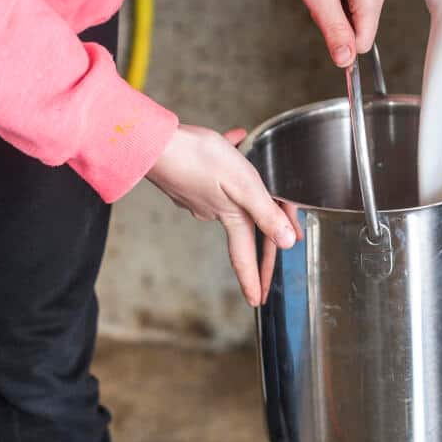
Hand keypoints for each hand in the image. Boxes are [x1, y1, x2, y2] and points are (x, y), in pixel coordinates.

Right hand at [146, 124, 299, 307]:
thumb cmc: (198, 159)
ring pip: (230, 196)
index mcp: (229, 215)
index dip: (254, 278)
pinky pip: (216, 171)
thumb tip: (287, 242)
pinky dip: (228, 160)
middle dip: (259, 235)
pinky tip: (234, 141)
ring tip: (261, 183)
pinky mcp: (188, 176)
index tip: (257, 300)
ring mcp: (197, 195)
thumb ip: (265, 213)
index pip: (245, 255)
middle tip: (273, 245)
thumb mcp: (243, 185)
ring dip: (247, 190)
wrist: (154, 142)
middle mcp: (212, 211)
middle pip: (243, 228)